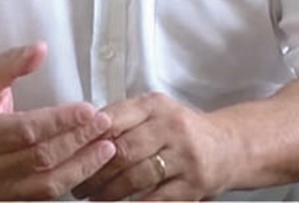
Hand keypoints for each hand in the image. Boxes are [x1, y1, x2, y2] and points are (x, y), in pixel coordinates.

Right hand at [0, 42, 116, 198]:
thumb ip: (10, 63)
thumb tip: (40, 49)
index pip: (24, 130)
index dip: (58, 121)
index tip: (87, 108)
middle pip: (39, 158)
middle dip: (77, 140)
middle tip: (103, 122)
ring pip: (46, 184)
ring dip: (81, 166)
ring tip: (106, 146)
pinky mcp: (9, 202)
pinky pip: (45, 197)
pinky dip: (72, 181)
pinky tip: (91, 165)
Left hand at [72, 92, 231, 200]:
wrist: (227, 146)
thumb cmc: (179, 129)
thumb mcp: (155, 113)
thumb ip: (124, 119)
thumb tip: (82, 134)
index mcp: (155, 105)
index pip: (115, 118)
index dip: (90, 137)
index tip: (70, 152)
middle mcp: (170, 126)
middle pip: (124, 150)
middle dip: (95, 171)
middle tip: (77, 183)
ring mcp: (184, 156)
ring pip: (137, 176)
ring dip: (109, 192)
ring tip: (91, 198)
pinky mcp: (193, 184)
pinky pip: (157, 199)